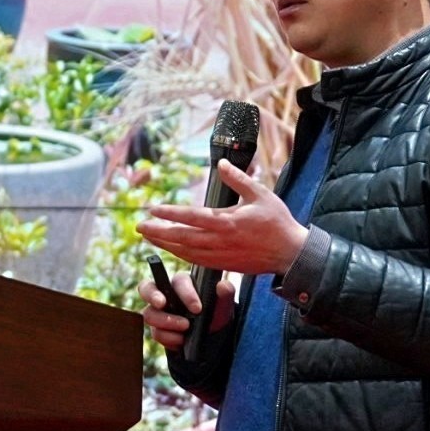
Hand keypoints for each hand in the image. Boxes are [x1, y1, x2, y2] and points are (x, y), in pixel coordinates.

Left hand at [136, 161, 308, 276]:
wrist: (290, 253)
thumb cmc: (277, 222)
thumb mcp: (261, 195)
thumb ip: (238, 179)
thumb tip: (222, 164)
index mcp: (228, 222)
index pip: (192, 217)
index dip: (170, 213)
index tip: (153, 209)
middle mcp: (221, 240)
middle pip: (182, 238)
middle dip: (158, 233)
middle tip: (139, 228)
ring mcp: (221, 255)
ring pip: (186, 252)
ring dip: (165, 245)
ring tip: (149, 238)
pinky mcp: (224, 265)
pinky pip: (196, 262)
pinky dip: (181, 255)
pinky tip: (171, 250)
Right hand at [138, 265, 234, 353]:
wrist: (212, 336)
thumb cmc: (216, 314)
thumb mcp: (223, 305)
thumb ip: (225, 294)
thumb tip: (223, 285)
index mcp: (183, 283)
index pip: (179, 282)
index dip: (186, 294)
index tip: (198, 309)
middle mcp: (166, 294)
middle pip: (147, 287)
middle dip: (152, 295)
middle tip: (162, 303)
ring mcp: (158, 312)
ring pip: (149, 314)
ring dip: (165, 322)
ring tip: (184, 330)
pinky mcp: (157, 329)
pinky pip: (155, 333)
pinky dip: (168, 338)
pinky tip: (181, 341)